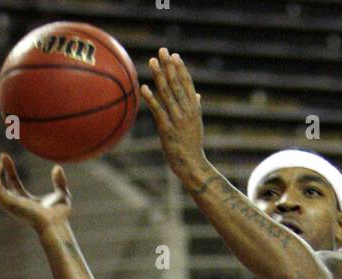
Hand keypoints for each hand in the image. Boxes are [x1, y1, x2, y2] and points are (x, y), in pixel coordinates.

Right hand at [0, 148, 71, 232]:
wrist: (57, 225)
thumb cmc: (60, 216)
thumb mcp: (62, 195)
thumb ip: (59, 182)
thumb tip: (57, 168)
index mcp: (23, 200)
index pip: (10, 182)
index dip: (6, 168)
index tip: (3, 156)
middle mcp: (14, 202)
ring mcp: (9, 203)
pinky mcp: (9, 203)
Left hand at [141, 48, 207, 186]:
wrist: (193, 165)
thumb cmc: (193, 145)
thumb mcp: (197, 124)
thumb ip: (196, 107)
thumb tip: (197, 94)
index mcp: (194, 108)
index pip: (187, 84)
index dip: (180, 69)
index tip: (174, 55)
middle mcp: (186, 111)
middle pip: (177, 84)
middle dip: (169, 66)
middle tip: (162, 51)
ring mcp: (177, 119)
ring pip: (167, 94)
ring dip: (159, 76)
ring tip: (152, 61)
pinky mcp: (167, 129)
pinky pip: (158, 111)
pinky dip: (151, 98)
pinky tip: (144, 87)